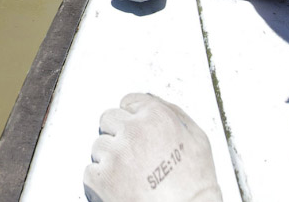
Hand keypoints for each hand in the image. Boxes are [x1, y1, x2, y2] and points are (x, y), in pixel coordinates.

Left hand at [84, 93, 222, 201]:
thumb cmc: (196, 185)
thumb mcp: (197, 138)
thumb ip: (173, 113)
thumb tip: (152, 101)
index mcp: (156, 116)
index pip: (127, 102)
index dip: (131, 119)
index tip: (135, 132)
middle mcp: (133, 131)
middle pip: (108, 119)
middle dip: (118, 135)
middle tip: (132, 155)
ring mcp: (115, 154)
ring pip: (98, 146)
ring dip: (109, 158)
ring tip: (130, 175)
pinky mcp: (102, 177)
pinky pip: (90, 170)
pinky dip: (101, 181)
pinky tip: (121, 187)